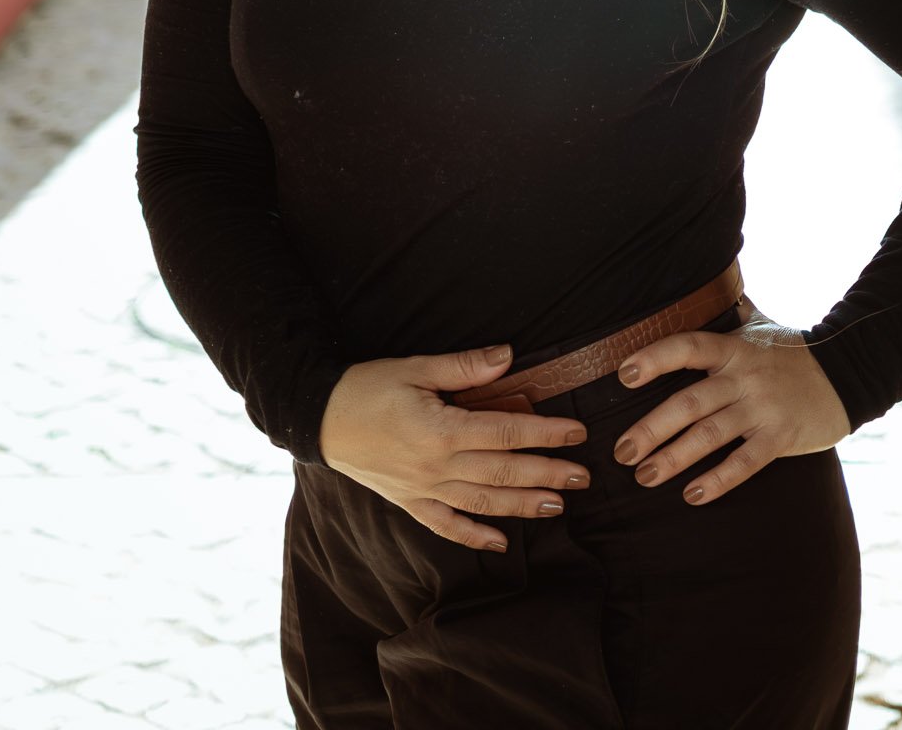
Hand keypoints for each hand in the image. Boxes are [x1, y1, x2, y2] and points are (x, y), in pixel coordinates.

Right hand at [318, 342, 590, 550]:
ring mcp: (423, 490)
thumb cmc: (367, 387)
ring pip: (483, 502)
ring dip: (522, 505)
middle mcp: (437, 467)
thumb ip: (464, 367)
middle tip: (583, 477)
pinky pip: (446, 526)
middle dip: (547, 474)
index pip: (507, 433)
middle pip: (503, 471)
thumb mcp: (415, 367)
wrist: (318, 419)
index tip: (577, 434)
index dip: (546, 434)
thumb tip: (508, 357)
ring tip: (557, 505)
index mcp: (441, 430)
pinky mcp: (409, 502)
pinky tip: (499, 544)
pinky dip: (474, 537)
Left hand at [612, 306, 850, 504]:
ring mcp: (762, 409)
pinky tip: (692, 495)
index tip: (624, 375)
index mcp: (734, 347)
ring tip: (644, 476)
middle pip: (689, 403)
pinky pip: (745, 463)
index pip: (687, 347)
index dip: (654, 358)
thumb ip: (731, 311)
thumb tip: (706, 282)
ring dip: (673, 458)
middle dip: (651, 429)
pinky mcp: (781, 438)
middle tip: (622, 451)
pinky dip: (718, 480)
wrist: (848, 373)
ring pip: (710, 436)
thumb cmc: (794, 351)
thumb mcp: (761, 326)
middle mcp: (744, 377)